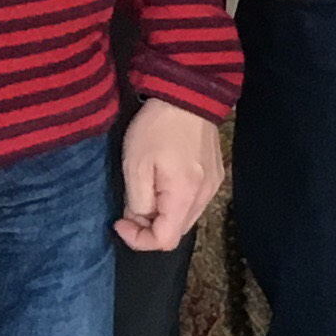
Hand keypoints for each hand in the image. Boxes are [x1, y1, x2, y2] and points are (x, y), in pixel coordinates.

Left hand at [114, 100, 224, 250]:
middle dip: (149, 228)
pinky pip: (194, 201)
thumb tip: (138, 219)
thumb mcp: (135, 166)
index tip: (119, 221)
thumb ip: (137, 201)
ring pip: (185, 218)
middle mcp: (205, 196)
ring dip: (163, 215)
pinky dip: (176, 202)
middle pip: (177, 232)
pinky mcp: (216, 174)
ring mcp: (214, 185)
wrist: (188, 94)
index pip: (164, 241)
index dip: (138, 239)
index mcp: (185, 196)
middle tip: (130, 206)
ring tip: (146, 191)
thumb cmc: (157, 128)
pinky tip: (164, 181)